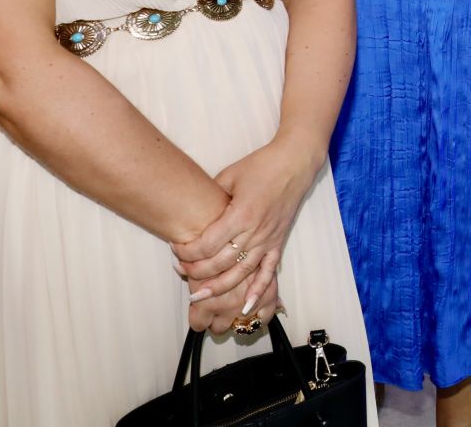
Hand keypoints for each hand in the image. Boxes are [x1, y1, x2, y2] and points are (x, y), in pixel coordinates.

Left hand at [171, 137, 323, 327]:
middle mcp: (254, 231)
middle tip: (181, 270)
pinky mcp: (278, 242)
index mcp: (240, 214)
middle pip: (220, 262)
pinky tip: (246, 306)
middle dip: (196, 271)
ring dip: (219, 288)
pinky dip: (259, 291)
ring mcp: (268, 239)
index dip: (187, 250)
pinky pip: (268, 272)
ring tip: (200, 295)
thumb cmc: (261, 165)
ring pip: (241, 274)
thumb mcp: (230, 175)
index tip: (176, 248)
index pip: (207, 244)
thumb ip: (213, 197)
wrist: (294, 163)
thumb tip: (196, 213)